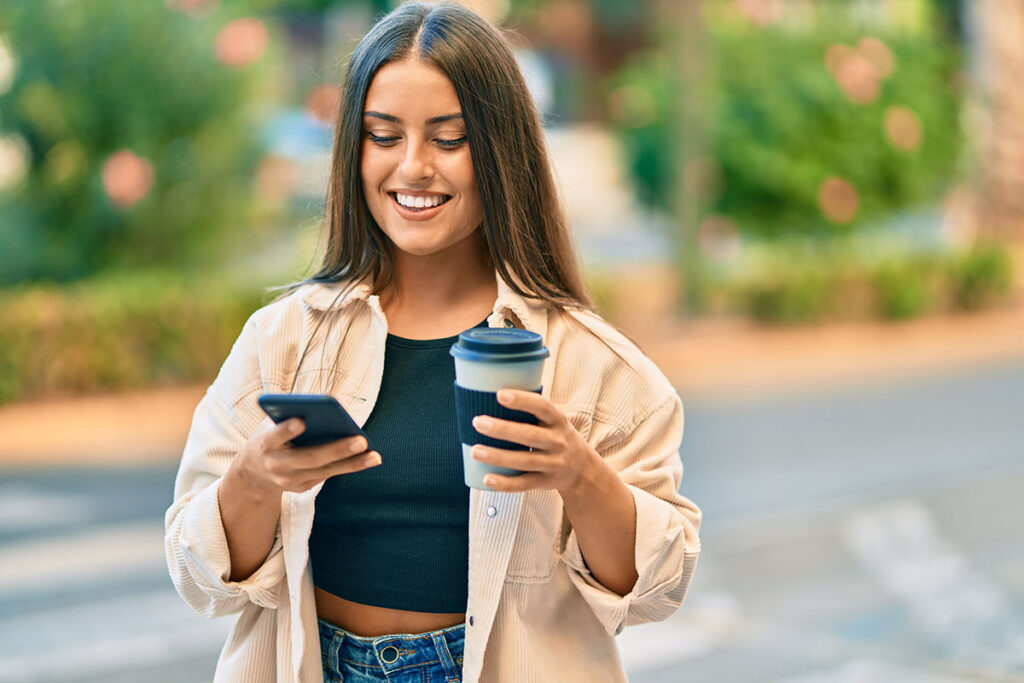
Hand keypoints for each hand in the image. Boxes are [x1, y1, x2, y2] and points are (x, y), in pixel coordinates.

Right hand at [232, 417, 380, 494]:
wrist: (253, 473)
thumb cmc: (270, 436)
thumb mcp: (271, 423)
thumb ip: (290, 414)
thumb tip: (325, 406)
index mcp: (265, 443)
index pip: (274, 436)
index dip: (286, 430)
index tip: (301, 421)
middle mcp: (276, 465)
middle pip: (309, 458)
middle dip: (336, 450)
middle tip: (361, 441)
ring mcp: (289, 480)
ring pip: (324, 471)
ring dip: (352, 463)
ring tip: (375, 455)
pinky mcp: (301, 488)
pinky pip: (328, 476)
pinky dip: (349, 466)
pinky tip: (369, 459)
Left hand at [470, 390, 600, 493]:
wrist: (582, 469)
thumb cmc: (556, 436)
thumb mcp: (553, 420)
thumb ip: (530, 410)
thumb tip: (490, 392)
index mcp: (558, 421)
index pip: (542, 407)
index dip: (522, 400)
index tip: (500, 394)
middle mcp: (557, 442)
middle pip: (530, 436)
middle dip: (502, 429)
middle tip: (478, 422)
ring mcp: (552, 464)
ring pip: (524, 461)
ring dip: (498, 457)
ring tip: (475, 451)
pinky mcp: (544, 482)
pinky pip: (523, 484)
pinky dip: (505, 483)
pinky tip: (487, 478)